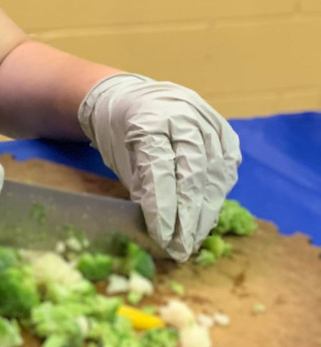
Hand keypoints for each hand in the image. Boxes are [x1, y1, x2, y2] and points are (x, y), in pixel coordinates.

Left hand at [78, 73, 240, 261]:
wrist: (131, 97)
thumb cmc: (120, 133)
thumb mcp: (120, 158)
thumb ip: (142, 188)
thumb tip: (161, 229)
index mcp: (148, 118)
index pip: (159, 167)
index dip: (162, 206)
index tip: (162, 237)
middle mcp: (182, 116)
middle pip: (192, 172)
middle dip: (188, 216)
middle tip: (181, 249)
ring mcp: (207, 120)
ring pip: (214, 173)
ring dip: (205, 212)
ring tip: (193, 240)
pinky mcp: (224, 129)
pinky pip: (226, 167)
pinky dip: (217, 194)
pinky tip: (206, 216)